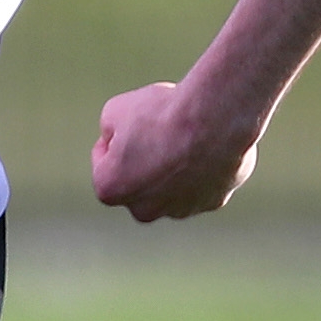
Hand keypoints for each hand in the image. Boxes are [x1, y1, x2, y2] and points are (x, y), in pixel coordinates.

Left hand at [91, 80, 261, 221]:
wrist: (216, 118)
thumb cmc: (162, 113)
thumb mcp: (116, 110)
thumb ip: (110, 131)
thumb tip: (122, 140)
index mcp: (111, 189)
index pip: (104, 158)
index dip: (118, 132)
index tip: (136, 119)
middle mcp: (144, 210)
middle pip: (138, 179)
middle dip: (144, 157)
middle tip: (161, 129)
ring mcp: (180, 210)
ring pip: (171, 184)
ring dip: (174, 163)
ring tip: (188, 135)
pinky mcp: (212, 202)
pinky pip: (202, 182)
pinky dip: (202, 166)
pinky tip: (209, 144)